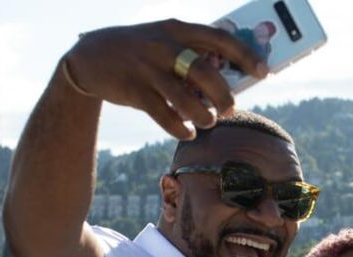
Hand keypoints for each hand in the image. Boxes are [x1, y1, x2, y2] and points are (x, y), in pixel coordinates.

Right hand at [62, 19, 268, 139]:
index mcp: (177, 29)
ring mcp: (147, 68)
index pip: (220, 38)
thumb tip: (231, 78)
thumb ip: (193, 53)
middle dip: (224, 95)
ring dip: (203, 115)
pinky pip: (164, 115)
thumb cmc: (140, 51)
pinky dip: (180, 128)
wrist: (88, 58)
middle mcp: (163, 46)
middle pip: (205, 72)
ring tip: (208, 122)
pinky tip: (187, 132)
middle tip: (231, 109)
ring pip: (185, 97)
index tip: (264, 72)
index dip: (245, 55)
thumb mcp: (164, 40)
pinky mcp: (134, 91)